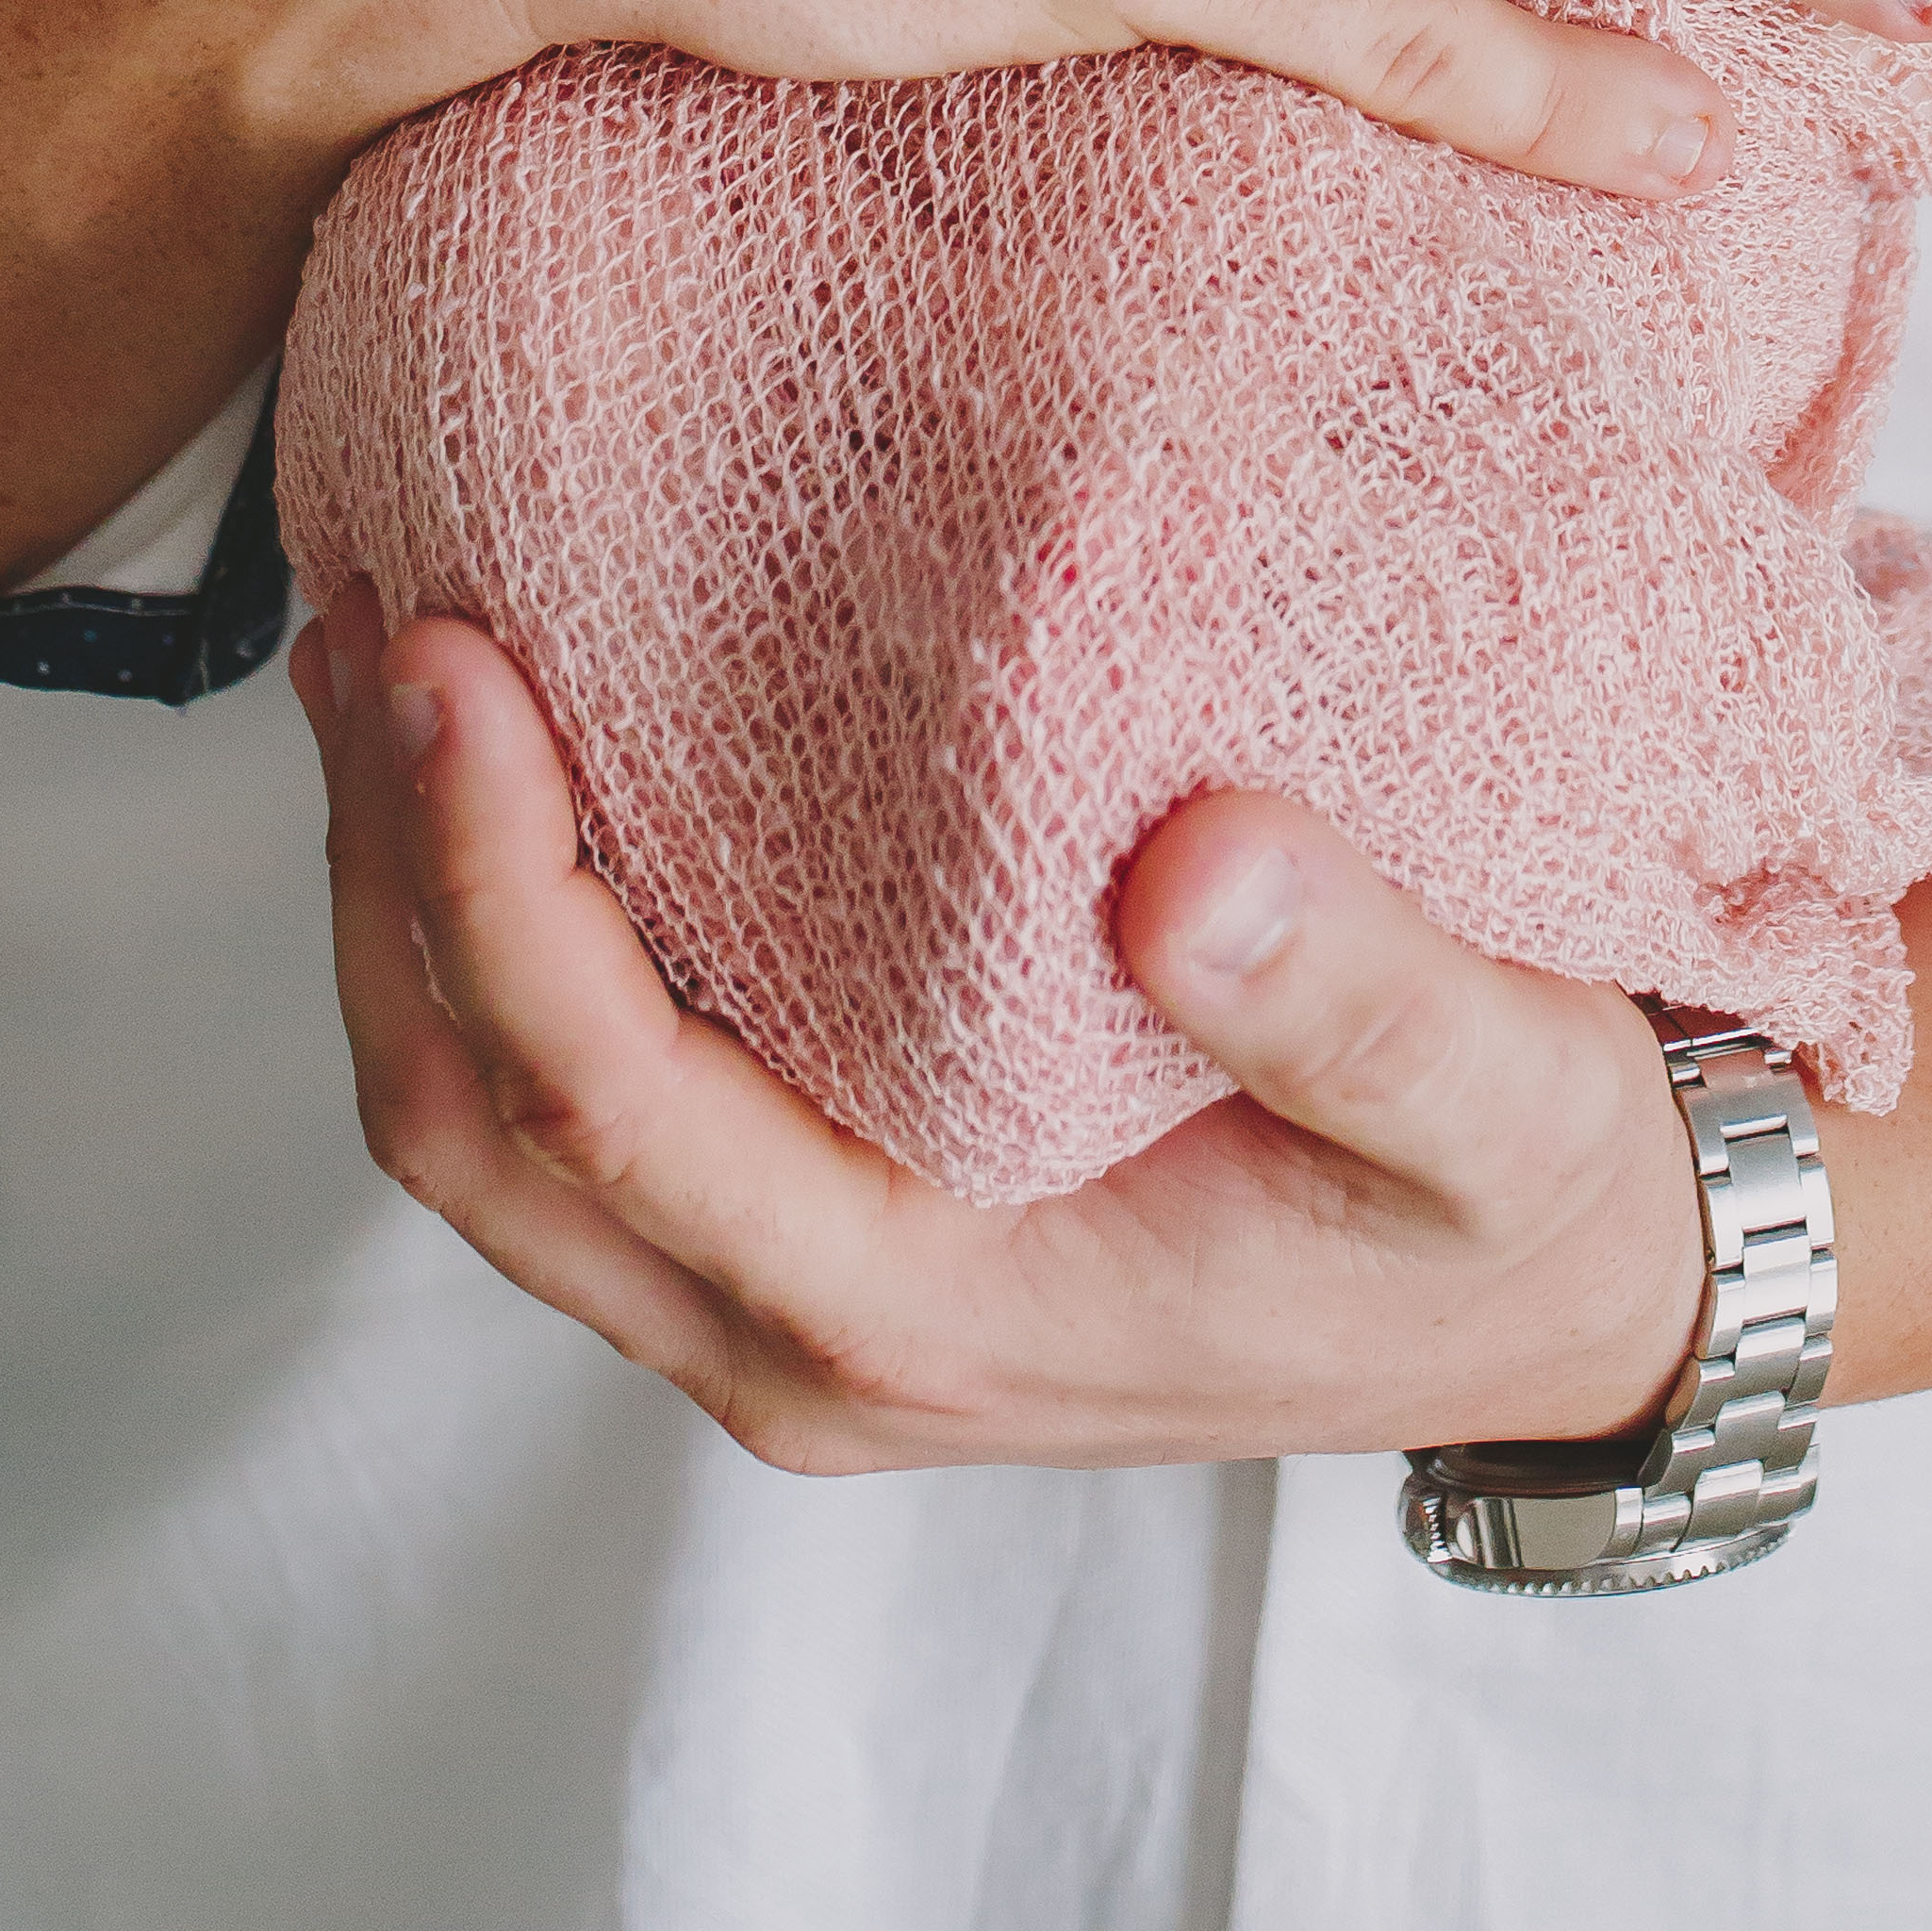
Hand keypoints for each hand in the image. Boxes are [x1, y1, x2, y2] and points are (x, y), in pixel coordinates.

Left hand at [295, 586, 1931, 1459]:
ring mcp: (796, 1286)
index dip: (488, 886)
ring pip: (489, 1119)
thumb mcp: (1494, 1098)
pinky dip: (498, 920)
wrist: (1576, 1282)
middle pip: (470, 1127)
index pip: (599, 1106)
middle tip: (354, 599)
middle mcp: (811, 1331)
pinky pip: (580, 1087)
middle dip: (376, 877)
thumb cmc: (1522, 1185)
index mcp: (921, 1313)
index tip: (443, 656)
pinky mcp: (822, 1202)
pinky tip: (513, 736)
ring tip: (373, 638)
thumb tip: (1184, 862)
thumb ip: (1355, 994)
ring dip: (404, 895)